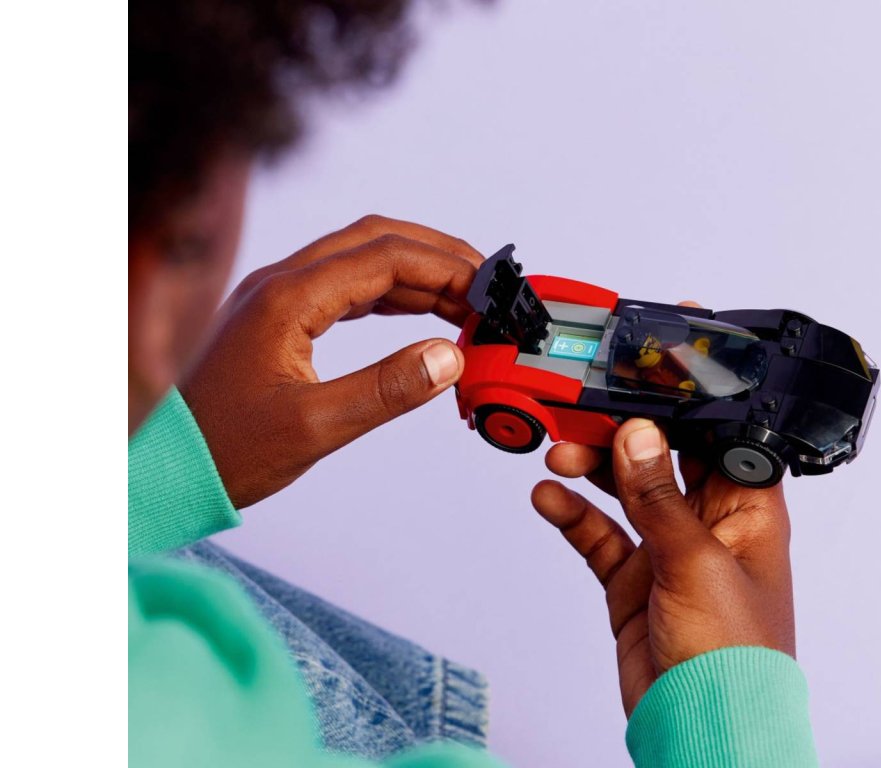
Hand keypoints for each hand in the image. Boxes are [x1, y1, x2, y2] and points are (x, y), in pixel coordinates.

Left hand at [180, 215, 482, 507]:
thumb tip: (451, 356)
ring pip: (360, 259)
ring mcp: (277, 297)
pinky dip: (388, 292)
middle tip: (487, 284)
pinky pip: (344, 286)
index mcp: (288, 299)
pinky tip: (417, 312)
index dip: (445, 268)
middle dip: (436, 256)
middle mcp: (281, 283)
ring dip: (415, 272)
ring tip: (463, 300)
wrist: (169, 469)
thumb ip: (386, 389)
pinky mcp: (278, 317)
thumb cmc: (228, 452)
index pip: (384, 257)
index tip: (489, 291)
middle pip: (374, 240)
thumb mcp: (314, 428)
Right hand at [532, 417, 795, 717]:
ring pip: (625, 493)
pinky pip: (598, 535)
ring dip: (592, 470)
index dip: (682, 411)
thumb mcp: (696, 564)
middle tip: (583, 416)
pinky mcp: (632, 580)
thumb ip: (660, 498)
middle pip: (662, 460)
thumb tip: (638, 435)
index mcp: (746, 512)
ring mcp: (666, 552)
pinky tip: (550, 498)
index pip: (716, 441)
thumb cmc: (735, 660)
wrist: (702, 731)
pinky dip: (573, 514)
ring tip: (560, 454)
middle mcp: (707, 525)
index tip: (639, 386)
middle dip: (623, 435)